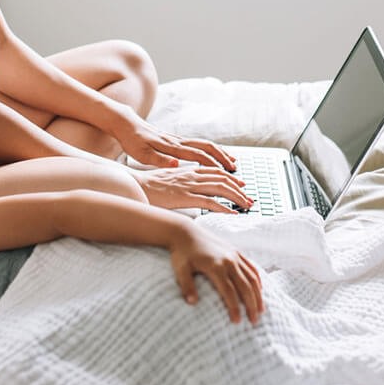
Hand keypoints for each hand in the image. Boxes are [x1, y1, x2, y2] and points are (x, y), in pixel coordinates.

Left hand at [109, 108, 236, 172]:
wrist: (126, 124)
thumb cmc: (132, 141)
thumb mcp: (141, 154)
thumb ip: (159, 160)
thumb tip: (177, 164)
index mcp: (172, 147)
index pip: (199, 155)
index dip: (214, 164)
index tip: (226, 173)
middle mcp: (178, 141)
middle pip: (207, 147)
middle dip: (223, 157)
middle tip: (235, 169)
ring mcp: (178, 139)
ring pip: (205, 144)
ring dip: (220, 152)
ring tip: (231, 162)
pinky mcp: (175, 140)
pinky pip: (198, 144)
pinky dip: (211, 150)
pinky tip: (214, 156)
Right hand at [131, 165, 253, 213]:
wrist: (134, 186)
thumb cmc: (148, 186)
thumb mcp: (169, 180)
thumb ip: (182, 183)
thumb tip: (190, 191)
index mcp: (188, 170)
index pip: (215, 171)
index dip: (230, 177)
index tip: (241, 184)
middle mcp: (191, 175)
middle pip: (222, 178)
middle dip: (239, 189)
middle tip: (249, 198)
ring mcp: (189, 185)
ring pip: (220, 188)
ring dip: (237, 197)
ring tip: (246, 205)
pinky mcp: (185, 197)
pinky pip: (210, 202)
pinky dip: (224, 207)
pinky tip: (232, 213)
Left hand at [169, 227, 263, 323]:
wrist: (186, 232)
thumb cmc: (181, 253)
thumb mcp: (180, 270)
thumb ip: (187, 286)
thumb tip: (192, 303)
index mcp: (216, 266)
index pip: (229, 291)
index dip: (234, 307)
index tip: (237, 321)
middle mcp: (229, 260)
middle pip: (245, 286)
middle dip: (251, 305)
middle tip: (254, 321)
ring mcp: (234, 255)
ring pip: (252, 277)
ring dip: (258, 294)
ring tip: (261, 310)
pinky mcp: (236, 251)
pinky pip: (251, 267)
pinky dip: (257, 280)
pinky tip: (259, 291)